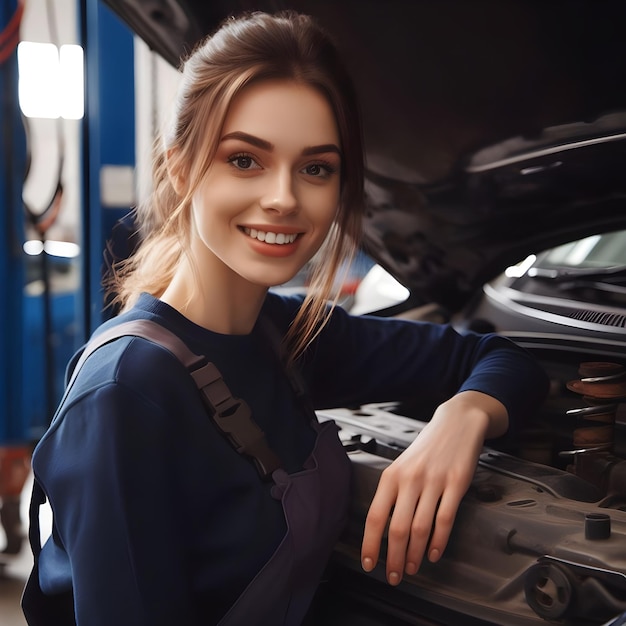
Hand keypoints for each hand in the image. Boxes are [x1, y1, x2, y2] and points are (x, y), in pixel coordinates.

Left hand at [360, 391, 507, 584]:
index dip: (371, 543)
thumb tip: (384, 528)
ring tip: (412, 569)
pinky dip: (438, 542)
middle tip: (394, 576)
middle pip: (397, 528)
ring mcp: (434, 481)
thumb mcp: (403, 465)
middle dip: (394, 558)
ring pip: (420, 528)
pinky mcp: (456, 483)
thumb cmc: (428, 447)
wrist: (457, 422)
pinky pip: (445, 519)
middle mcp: (410, 479)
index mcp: (392, 475)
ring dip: (415, 555)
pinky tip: (433, 554)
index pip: (375, 515)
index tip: (369, 563)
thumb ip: (394, 492)